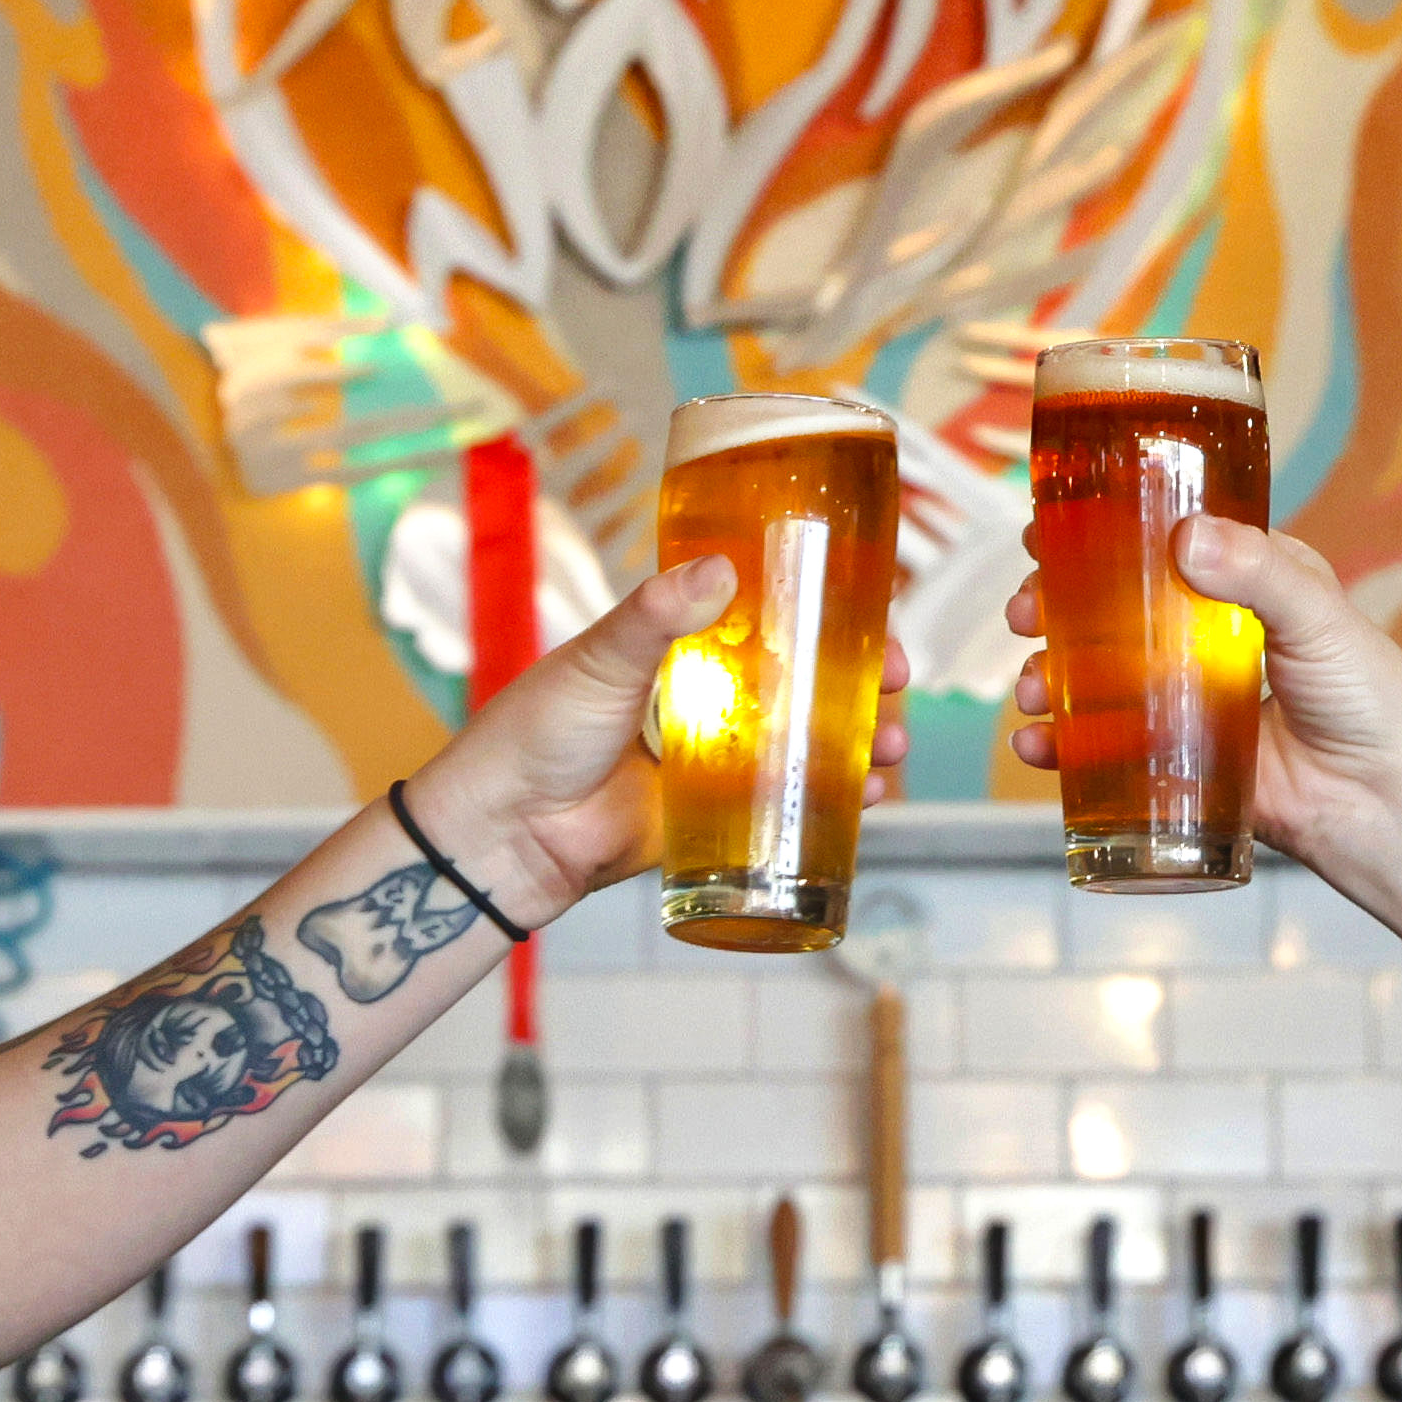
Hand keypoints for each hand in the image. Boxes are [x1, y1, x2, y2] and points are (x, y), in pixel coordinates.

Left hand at [407, 561, 914, 918]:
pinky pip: (784, 805)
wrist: (503, 830)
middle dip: (863, 678)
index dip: (826, 608)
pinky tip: (865, 795)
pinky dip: (831, 800)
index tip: (873, 605)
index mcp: (681, 644)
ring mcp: (716, 758)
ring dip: (861, 739)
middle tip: (898, 676)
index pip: (769, 613)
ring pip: (807, 741)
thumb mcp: (600, 658)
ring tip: (893, 744)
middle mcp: (708, 696)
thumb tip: (721, 570)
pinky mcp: (714, 817)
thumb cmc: (535, 730)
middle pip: (806, 678)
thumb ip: (656, 615)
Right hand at [1002, 515, 1401, 871]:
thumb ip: (1262, 576)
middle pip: (1108, 606)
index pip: (1160, 539)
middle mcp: (1205, 632)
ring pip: (1094, 674)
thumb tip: (1190, 537)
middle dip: (1051, 606)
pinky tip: (1037, 746)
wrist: (1378, 809)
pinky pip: (1103, 746)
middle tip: (1024, 613)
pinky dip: (1060, 745)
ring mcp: (1184, 696)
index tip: (1046, 527)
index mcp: (1245, 580)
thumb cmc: (1369, 705)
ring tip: (1032, 689)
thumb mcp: (1321, 621)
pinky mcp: (1173, 756)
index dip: (1098, 530)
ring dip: (1046, 675)